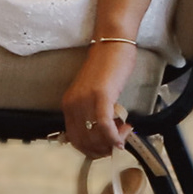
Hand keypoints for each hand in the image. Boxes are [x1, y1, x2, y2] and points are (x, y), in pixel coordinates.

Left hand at [60, 38, 139, 156]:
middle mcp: (73, 105)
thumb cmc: (107, 66)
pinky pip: (105, 126)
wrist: (112, 43)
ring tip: (124, 133)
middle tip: (117, 144)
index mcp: (68, 105)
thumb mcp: (92, 93)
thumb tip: (102, 135)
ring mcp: (85, 101)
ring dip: (111, 143)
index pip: (74, 140)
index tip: (107, 147)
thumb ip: (91, 112)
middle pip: (84, 142)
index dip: (92, 150)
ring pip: (95, 137)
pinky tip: (123, 136)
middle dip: (102, 150)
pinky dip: (114, 136)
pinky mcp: (101, 97)